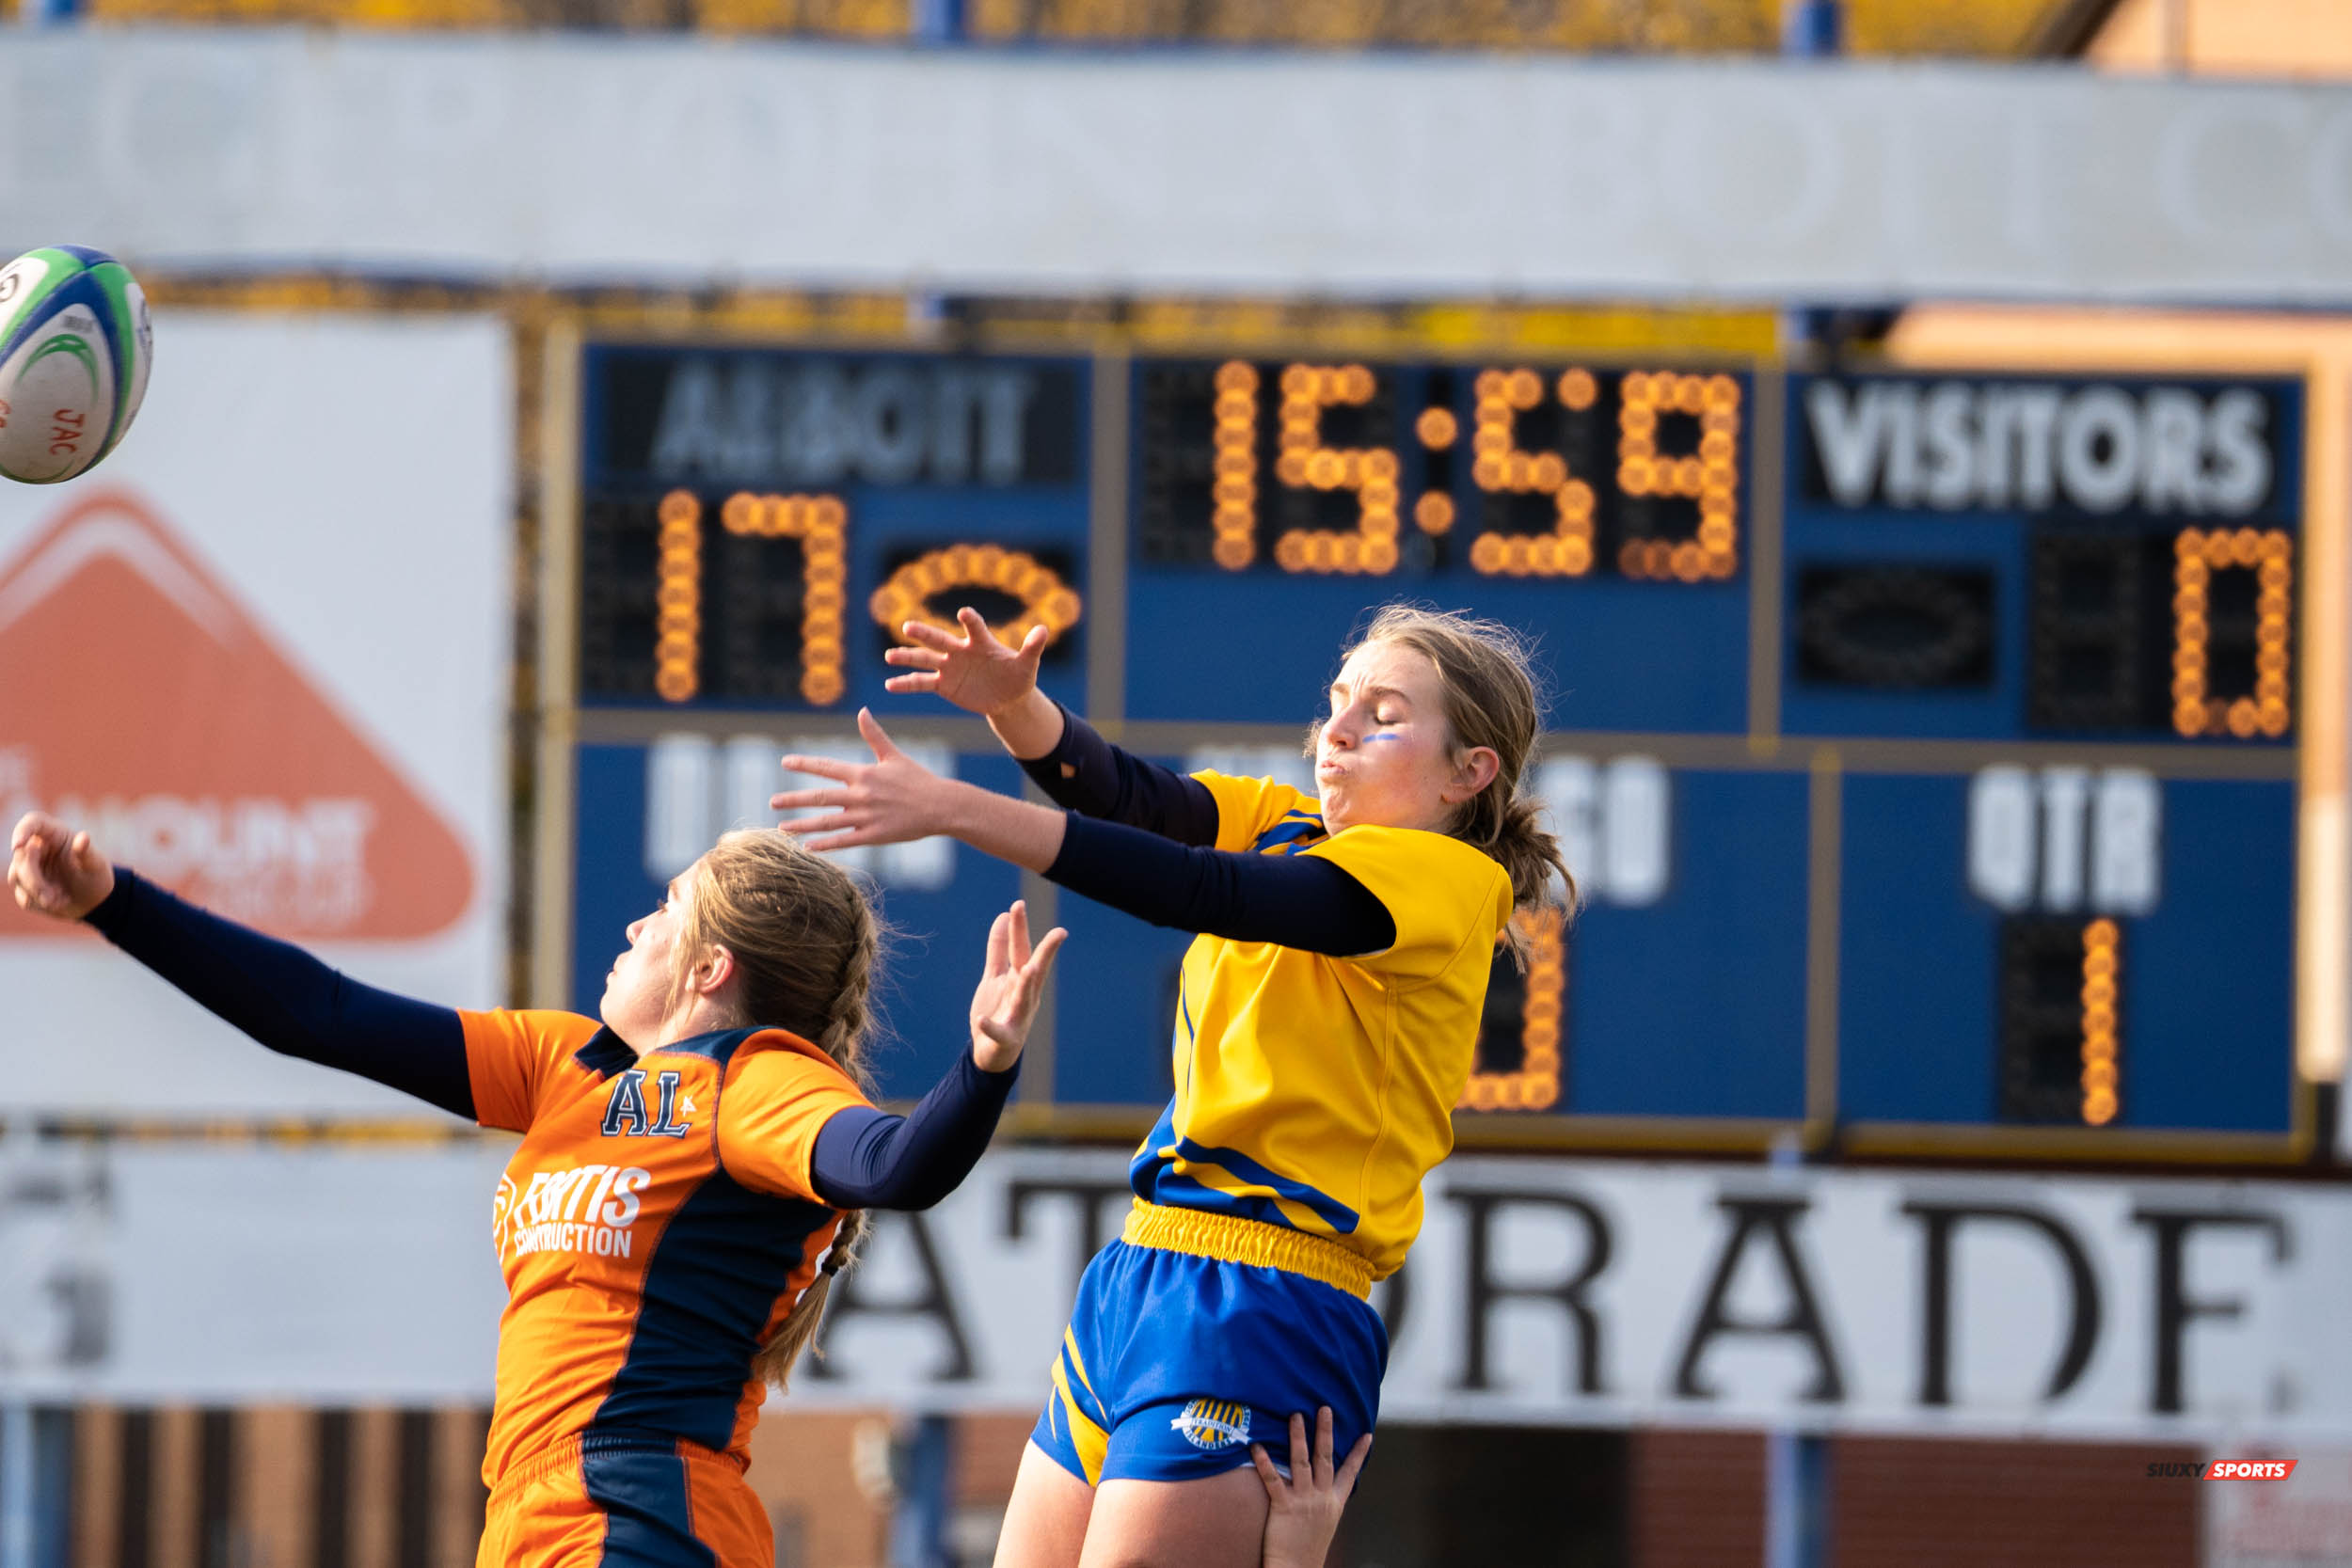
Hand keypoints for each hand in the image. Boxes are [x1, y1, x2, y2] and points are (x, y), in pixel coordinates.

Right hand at [8, 812, 115, 921]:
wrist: (94, 899)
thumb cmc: (96, 875)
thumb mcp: (96, 864)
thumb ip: (86, 852)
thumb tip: (83, 838)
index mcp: (54, 834)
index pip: (33, 822)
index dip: (22, 830)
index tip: (18, 845)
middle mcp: (37, 847)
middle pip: (21, 855)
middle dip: (33, 879)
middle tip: (50, 896)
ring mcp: (27, 867)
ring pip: (17, 877)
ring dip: (39, 892)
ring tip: (63, 899)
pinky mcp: (24, 886)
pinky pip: (24, 896)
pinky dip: (42, 903)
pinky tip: (61, 902)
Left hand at [771, 709, 957, 851]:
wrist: (942, 806)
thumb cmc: (918, 779)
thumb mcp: (894, 755)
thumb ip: (874, 735)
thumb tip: (862, 711)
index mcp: (864, 773)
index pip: (827, 767)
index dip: (805, 763)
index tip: (785, 762)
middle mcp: (861, 795)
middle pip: (820, 797)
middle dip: (794, 799)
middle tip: (772, 801)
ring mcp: (866, 817)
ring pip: (827, 822)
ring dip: (802, 825)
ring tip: (782, 827)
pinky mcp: (874, 836)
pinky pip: (844, 841)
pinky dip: (825, 844)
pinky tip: (807, 847)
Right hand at [882, 608, 1046, 718]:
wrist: (1007, 697)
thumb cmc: (1018, 676)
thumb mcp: (1027, 664)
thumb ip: (1032, 647)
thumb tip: (1044, 629)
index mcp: (981, 642)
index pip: (974, 627)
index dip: (970, 620)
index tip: (964, 613)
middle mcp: (960, 651)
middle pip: (940, 640)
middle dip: (925, 634)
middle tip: (908, 626)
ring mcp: (949, 667)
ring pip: (924, 660)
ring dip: (906, 657)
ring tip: (889, 656)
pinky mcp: (943, 685)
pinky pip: (921, 682)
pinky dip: (906, 683)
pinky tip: (890, 685)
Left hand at [967, 899, 1066, 1072]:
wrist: (992, 1051)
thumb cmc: (998, 1008)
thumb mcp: (995, 976)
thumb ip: (999, 948)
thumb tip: (1004, 915)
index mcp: (1021, 978)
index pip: (1023, 949)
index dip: (1021, 928)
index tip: (1018, 904)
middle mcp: (1025, 994)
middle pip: (1034, 970)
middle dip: (1045, 952)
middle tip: (1059, 933)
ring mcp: (1018, 1016)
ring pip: (1024, 998)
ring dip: (1026, 985)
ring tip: (1026, 970)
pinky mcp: (1005, 1037)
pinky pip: (998, 1030)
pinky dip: (991, 1025)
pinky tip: (982, 1019)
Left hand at [1253, 1408, 1369, 1567]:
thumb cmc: (1309, 1547)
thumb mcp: (1325, 1522)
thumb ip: (1326, 1500)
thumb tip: (1325, 1483)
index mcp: (1334, 1502)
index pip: (1350, 1472)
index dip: (1359, 1453)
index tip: (1367, 1434)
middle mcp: (1321, 1498)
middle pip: (1325, 1458)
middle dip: (1325, 1432)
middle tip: (1325, 1408)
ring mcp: (1303, 1501)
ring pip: (1301, 1462)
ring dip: (1298, 1437)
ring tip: (1295, 1416)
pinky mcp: (1283, 1507)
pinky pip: (1273, 1480)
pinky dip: (1265, 1462)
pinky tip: (1257, 1447)